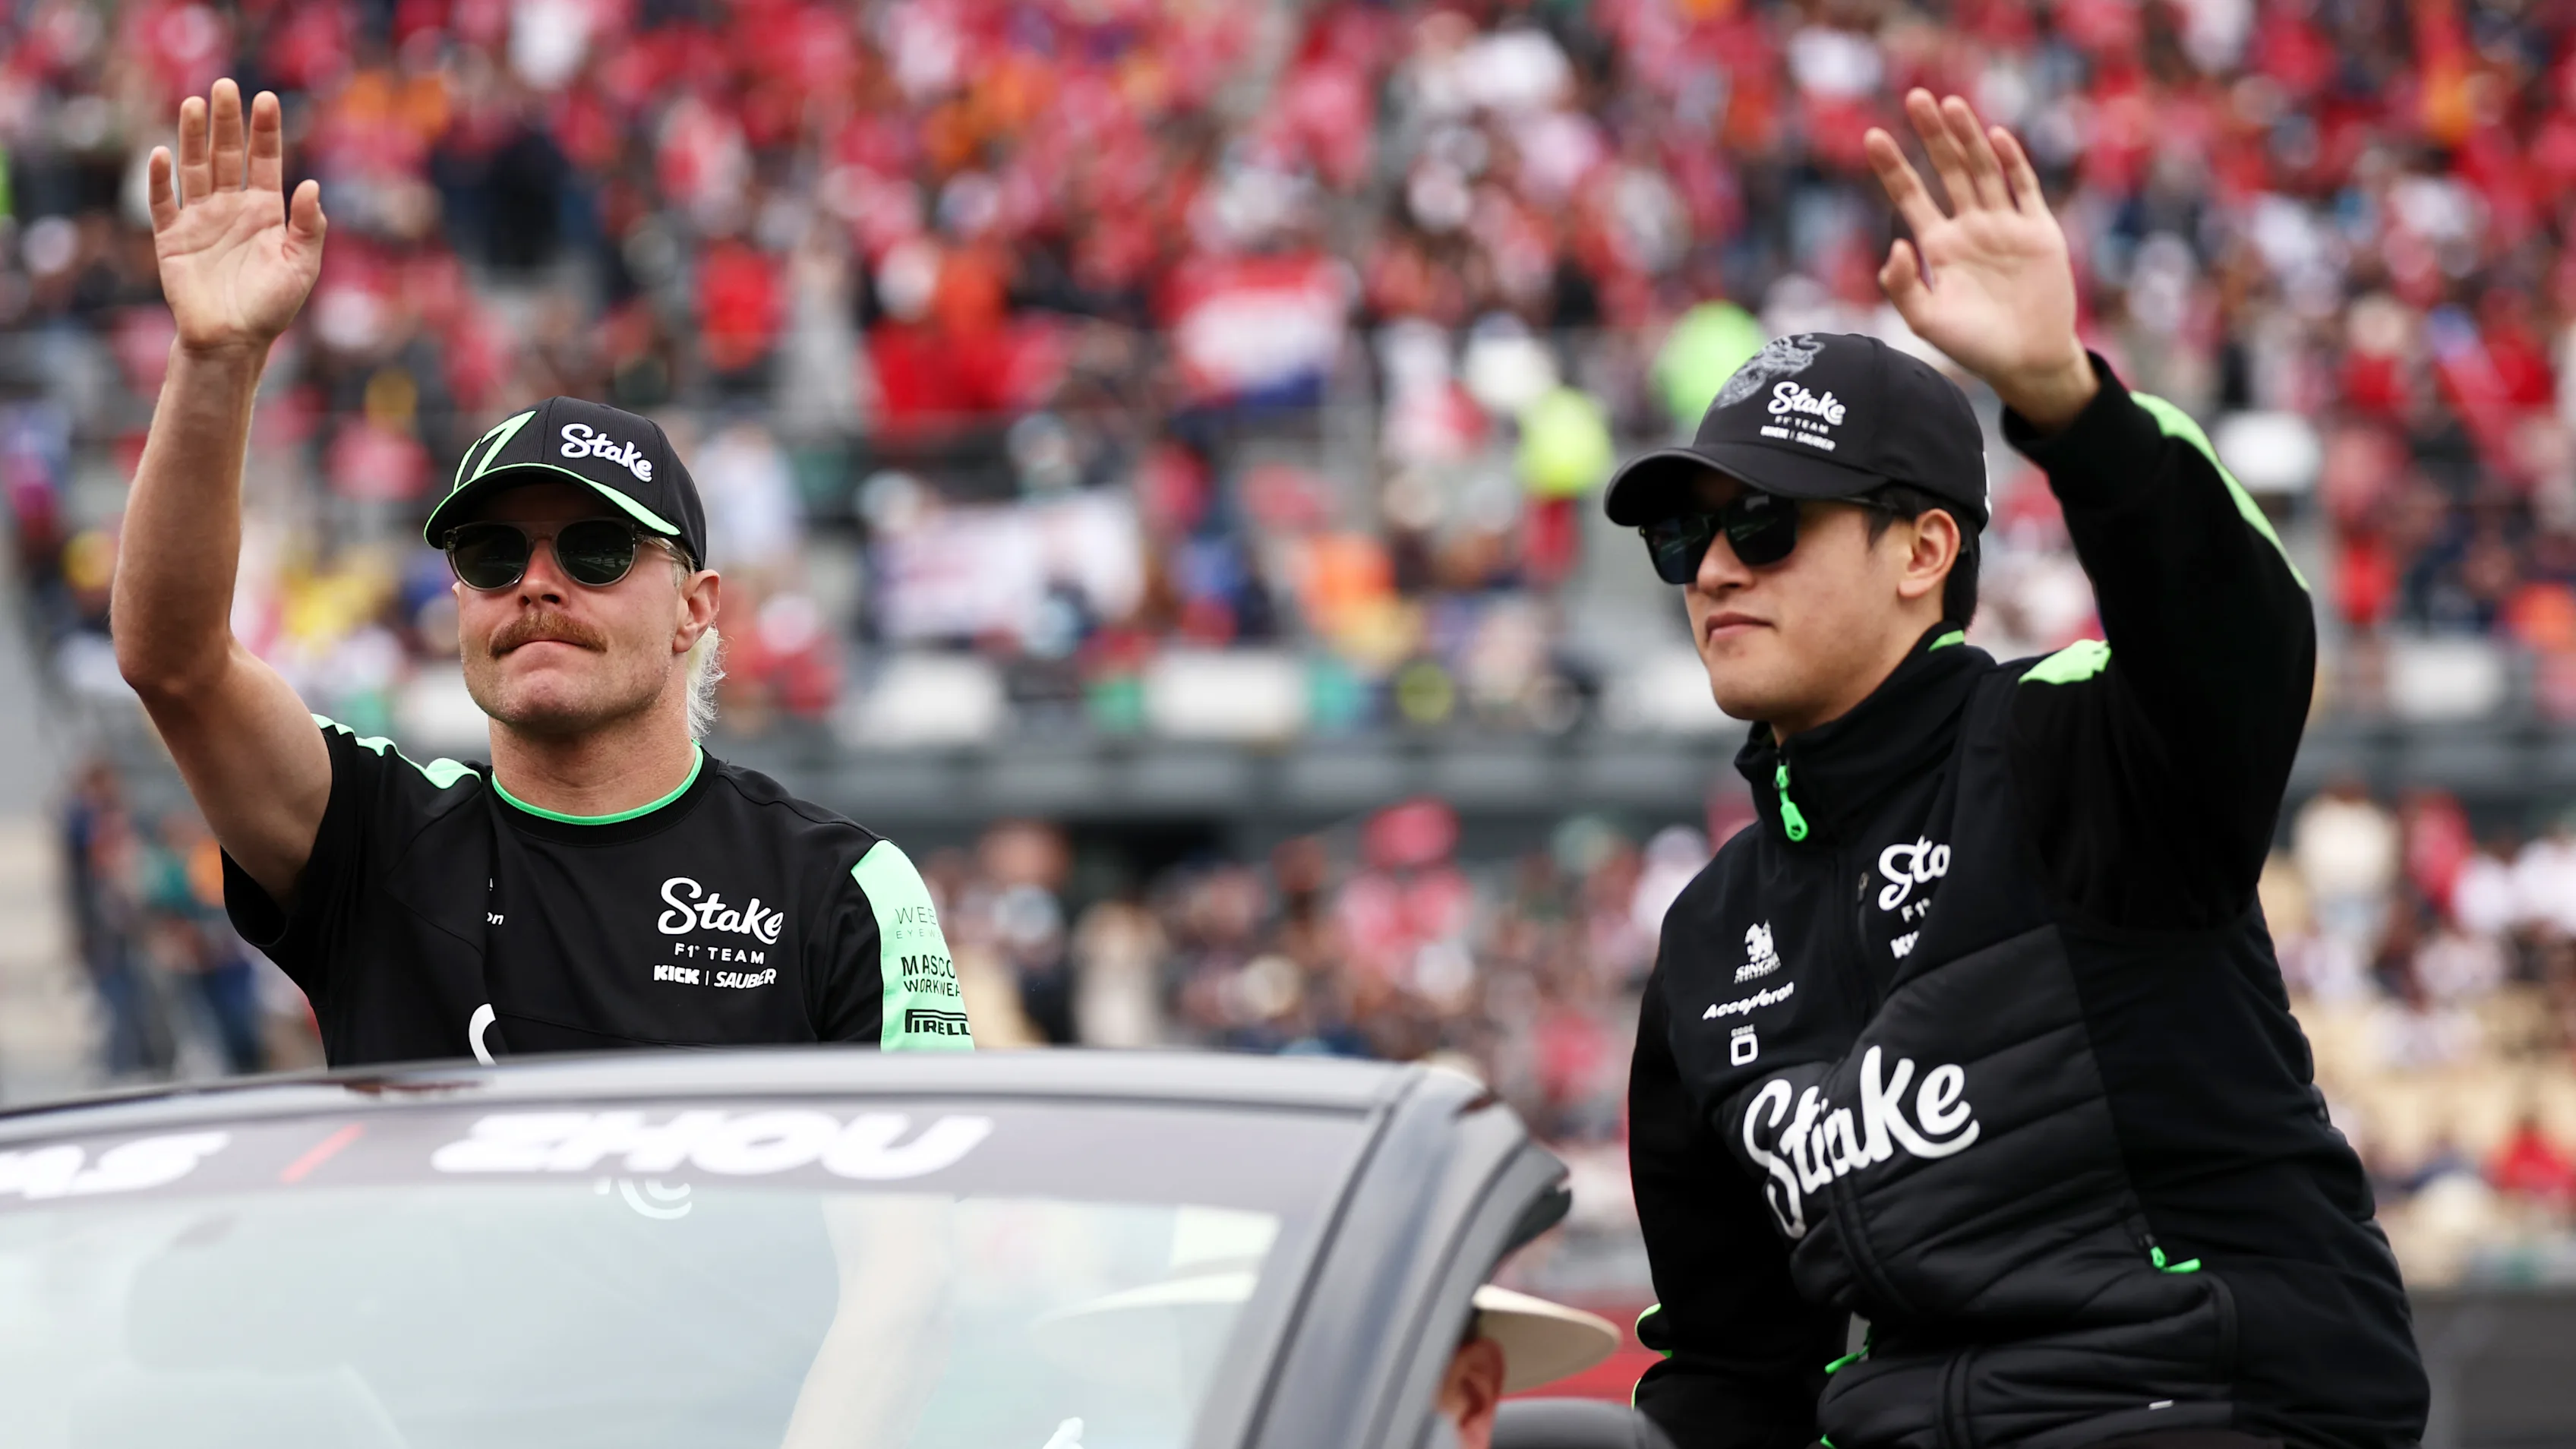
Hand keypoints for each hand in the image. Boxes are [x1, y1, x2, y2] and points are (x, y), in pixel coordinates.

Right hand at [148, 79, 325, 360]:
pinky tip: (161, 154)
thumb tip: (311, 185)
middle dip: (227, 122)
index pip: (265, 161)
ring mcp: (200, 219)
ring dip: (194, 137)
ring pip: (195, 168)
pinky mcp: (172, 237)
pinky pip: (163, 202)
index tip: (267, 98)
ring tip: (195, 104)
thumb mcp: (301, 267)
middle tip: (225, 86)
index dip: (265, 131)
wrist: (233, 340)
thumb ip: (308, 226)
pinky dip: (160, 180)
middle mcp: (232, 207)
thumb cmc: (272, 306)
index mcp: (266, 212)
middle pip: (228, 155)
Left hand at [1865, 90, 2096, 431]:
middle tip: (1915, 97)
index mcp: (1939, 246)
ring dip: (1968, 138)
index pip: (1910, 197)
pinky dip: (2012, 164)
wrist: (2027, 361)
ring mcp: (2004, 226)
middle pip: (1947, 171)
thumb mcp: (1926, 321)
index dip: (1893, 167)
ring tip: (1951, 104)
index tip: (1872, 137)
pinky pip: (2024, 190)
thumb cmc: (1973, 345)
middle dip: (1932, 135)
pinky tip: (1996, 138)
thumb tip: (1894, 243)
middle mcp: (1969, 228)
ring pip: (1983, 171)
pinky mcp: (2038, 231)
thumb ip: (1901, 286)